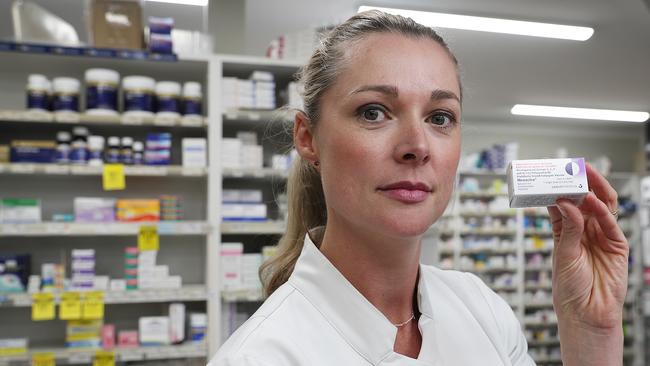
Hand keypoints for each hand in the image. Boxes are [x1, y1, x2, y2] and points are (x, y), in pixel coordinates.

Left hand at [547, 163, 627, 331]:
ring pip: (601, 207)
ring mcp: (601, 237)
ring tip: (586, 176)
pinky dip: (602, 211)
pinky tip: (592, 202)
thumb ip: (567, 228)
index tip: (550, 173)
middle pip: (585, 201)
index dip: (558, 188)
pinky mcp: (617, 246)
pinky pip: (610, 224)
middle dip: (580, 183)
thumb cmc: (569, 288)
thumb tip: (564, 202)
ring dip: (594, 190)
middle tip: (573, 167)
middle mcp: (584, 231)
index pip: (563, 204)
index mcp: (565, 231)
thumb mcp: (563, 254)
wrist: (586, 313)